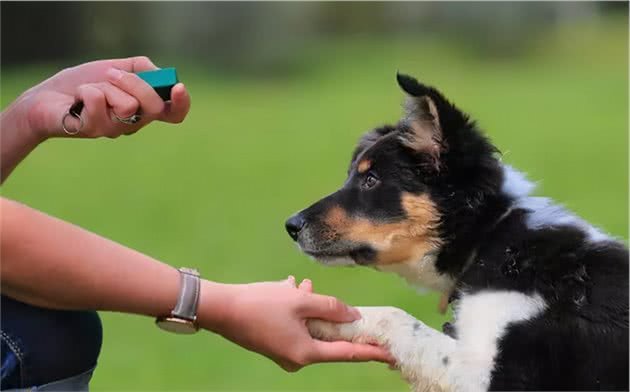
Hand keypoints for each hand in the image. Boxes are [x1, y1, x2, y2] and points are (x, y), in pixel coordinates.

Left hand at [19, 56, 189, 138]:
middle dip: (135, 83)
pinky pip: (99, 101)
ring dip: (106, 85)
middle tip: (112, 74)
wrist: (47, 96)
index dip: (181, 104)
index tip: (178, 87)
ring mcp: (114, 129)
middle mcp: (132, 123)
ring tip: (90, 88)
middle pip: (154, 107)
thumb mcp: (117, 67)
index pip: (173, 114)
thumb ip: (142, 68)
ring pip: (128, 104)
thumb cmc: (84, 83)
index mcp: (143, 109)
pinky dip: (86, 89)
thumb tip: (158, 74)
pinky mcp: (93, 130)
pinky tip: (76, 97)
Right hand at [198, 277, 392, 371]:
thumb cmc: (260, 304)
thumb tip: (354, 315)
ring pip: (309, 327)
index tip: (391, 353)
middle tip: (346, 306)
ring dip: (311, 307)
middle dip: (333, 317)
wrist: (220, 309)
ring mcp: (283, 352)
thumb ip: (331, 307)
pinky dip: (297, 309)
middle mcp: (296, 358)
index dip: (371, 351)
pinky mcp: (272, 342)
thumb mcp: (300, 301)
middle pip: (328, 338)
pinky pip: (294, 325)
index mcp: (306, 353)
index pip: (347, 353)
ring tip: (304, 287)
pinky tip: (290, 289)